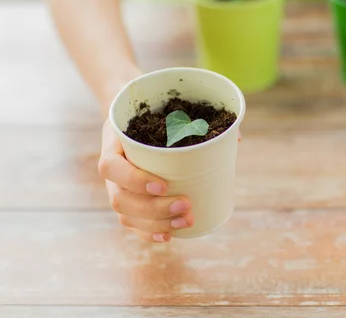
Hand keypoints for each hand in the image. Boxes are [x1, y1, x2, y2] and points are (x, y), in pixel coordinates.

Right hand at [98, 120, 193, 242]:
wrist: (131, 123)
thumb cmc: (152, 116)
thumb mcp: (164, 110)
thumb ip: (195, 121)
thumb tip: (234, 138)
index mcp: (113, 145)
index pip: (111, 167)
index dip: (134, 180)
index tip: (163, 185)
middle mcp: (111, 171)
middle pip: (121, 199)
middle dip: (154, 208)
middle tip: (186, 204)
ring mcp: (116, 189)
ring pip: (126, 215)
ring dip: (156, 223)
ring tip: (187, 220)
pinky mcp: (126, 202)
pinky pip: (130, 224)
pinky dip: (148, 233)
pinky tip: (169, 236)